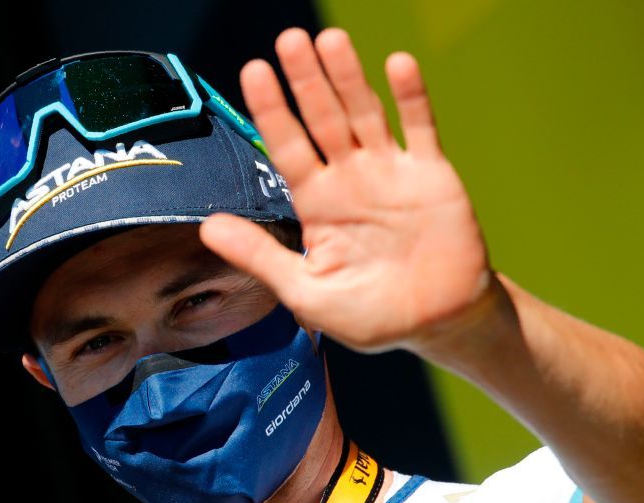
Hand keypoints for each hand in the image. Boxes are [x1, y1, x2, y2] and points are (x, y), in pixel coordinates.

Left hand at [199, 26, 496, 355]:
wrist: (437, 324)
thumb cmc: (371, 315)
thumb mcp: (306, 291)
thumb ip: (260, 256)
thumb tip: (206, 228)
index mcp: (318, 203)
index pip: (288, 146)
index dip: (272, 110)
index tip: (254, 72)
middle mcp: (350, 179)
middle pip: (323, 118)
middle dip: (306, 80)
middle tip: (289, 40)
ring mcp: (391, 172)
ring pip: (365, 113)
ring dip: (349, 76)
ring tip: (329, 38)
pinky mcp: (432, 175)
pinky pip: (419, 128)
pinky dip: (410, 97)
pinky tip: (397, 64)